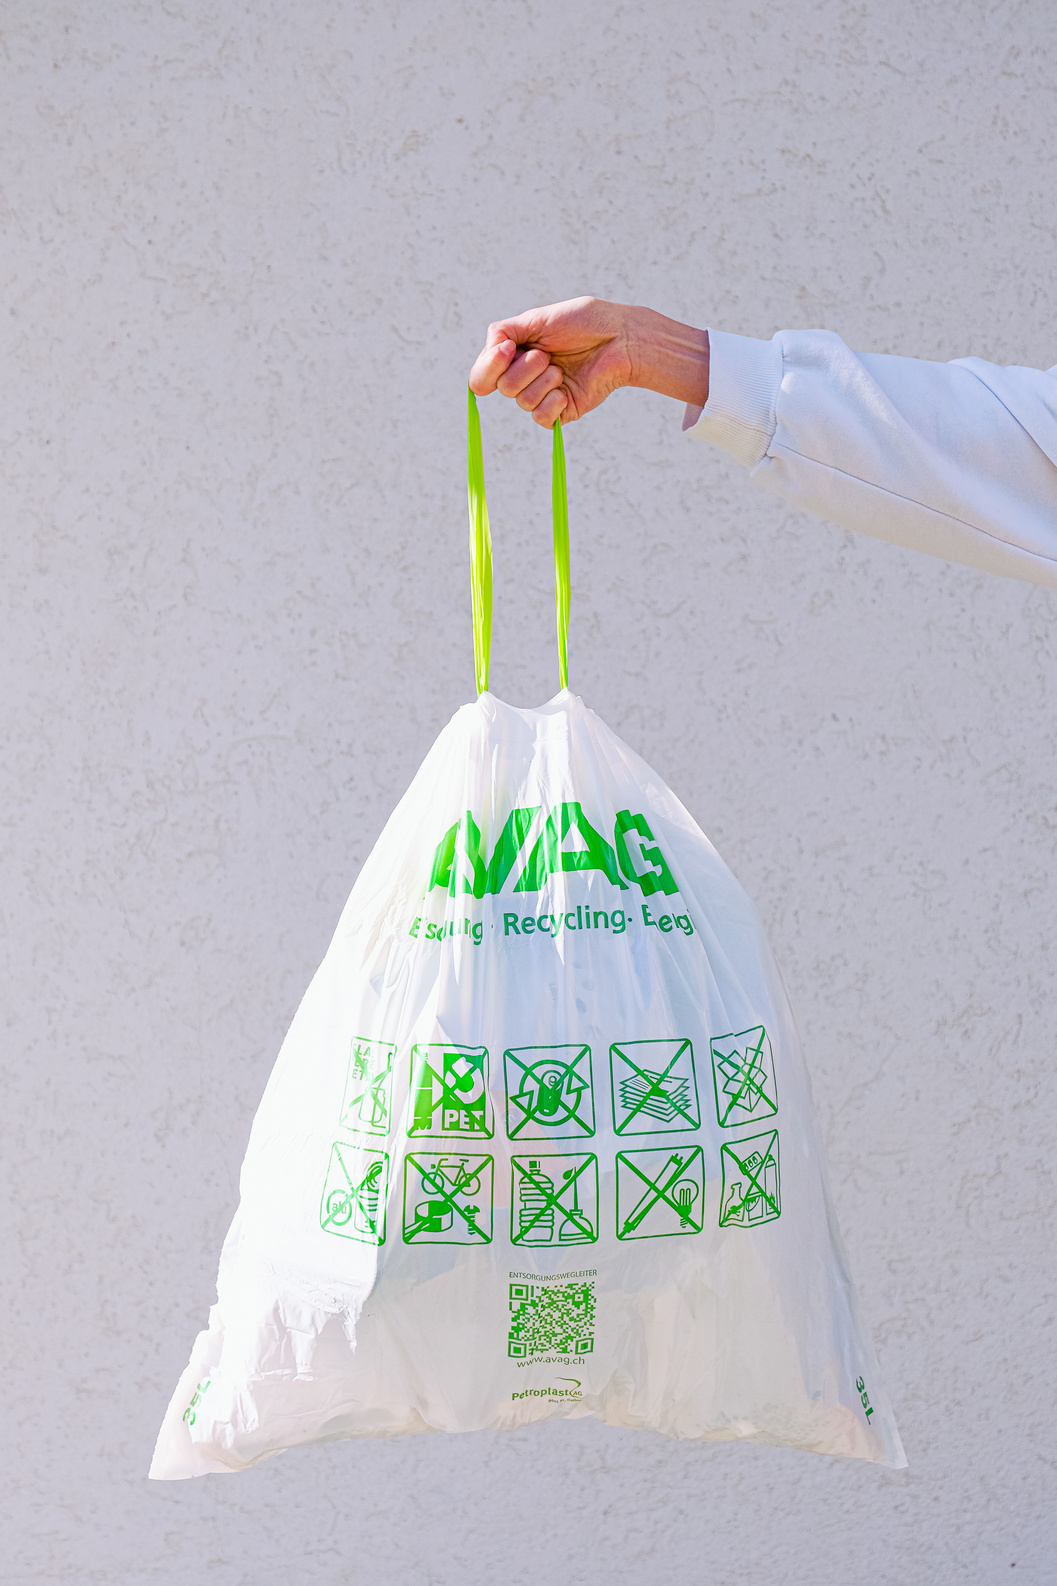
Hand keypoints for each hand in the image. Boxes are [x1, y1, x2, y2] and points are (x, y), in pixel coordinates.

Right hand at [468, 296, 708, 426]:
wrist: (621, 338)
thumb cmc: (584, 322)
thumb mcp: (538, 318)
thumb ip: (505, 331)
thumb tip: (489, 350)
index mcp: (515, 354)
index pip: (483, 375)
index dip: (488, 366)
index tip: (508, 349)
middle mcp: (526, 376)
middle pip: (502, 388)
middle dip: (524, 369)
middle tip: (548, 355)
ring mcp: (543, 395)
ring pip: (522, 402)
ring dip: (544, 382)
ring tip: (563, 368)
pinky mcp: (561, 412)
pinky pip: (541, 418)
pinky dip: (553, 403)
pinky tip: (566, 390)